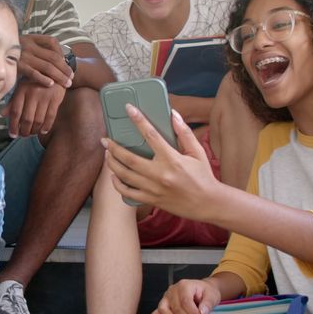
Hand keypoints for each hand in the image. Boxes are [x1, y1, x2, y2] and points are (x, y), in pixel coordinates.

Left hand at [6, 80, 66, 137]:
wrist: (53, 71)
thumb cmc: (34, 82)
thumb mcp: (22, 88)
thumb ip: (13, 101)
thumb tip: (2, 114)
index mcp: (21, 90)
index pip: (15, 112)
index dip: (13, 125)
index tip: (12, 134)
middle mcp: (32, 93)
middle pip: (27, 118)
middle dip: (24, 131)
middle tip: (23, 135)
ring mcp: (45, 96)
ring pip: (38, 120)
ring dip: (34, 130)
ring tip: (32, 133)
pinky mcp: (55, 99)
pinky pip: (50, 117)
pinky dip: (46, 126)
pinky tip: (43, 131)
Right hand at [19, 34, 73, 87]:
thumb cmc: (12, 54)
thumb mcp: (23, 45)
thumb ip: (37, 48)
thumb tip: (59, 58)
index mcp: (31, 38)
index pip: (52, 41)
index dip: (61, 51)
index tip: (66, 61)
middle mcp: (28, 46)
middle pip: (53, 57)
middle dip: (65, 68)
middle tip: (72, 77)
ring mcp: (23, 56)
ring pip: (47, 67)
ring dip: (60, 76)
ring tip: (67, 84)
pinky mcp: (18, 67)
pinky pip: (34, 74)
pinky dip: (44, 79)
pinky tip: (51, 84)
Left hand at [102, 104, 218, 218]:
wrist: (208, 204)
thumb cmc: (203, 176)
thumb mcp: (197, 152)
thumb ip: (184, 133)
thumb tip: (172, 114)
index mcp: (172, 159)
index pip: (151, 135)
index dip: (138, 120)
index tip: (129, 109)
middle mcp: (160, 174)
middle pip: (129, 158)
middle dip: (113, 147)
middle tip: (105, 140)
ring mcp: (154, 189)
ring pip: (125, 175)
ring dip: (112, 163)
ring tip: (107, 154)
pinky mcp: (151, 200)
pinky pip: (128, 193)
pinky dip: (118, 184)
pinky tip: (114, 176)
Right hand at [150, 278, 221, 313]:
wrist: (202, 290)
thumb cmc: (206, 292)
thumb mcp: (212, 295)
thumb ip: (207, 303)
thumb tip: (201, 313)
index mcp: (184, 285)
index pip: (186, 302)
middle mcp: (172, 290)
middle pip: (176, 308)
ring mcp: (166, 298)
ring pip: (164, 311)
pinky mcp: (163, 305)